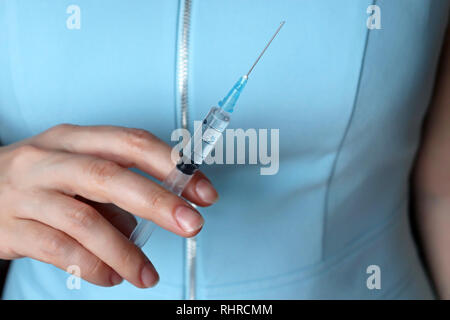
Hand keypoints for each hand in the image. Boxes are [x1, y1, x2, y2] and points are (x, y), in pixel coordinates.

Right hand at [0, 124, 217, 287]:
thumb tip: (156, 213)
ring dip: (125, 251)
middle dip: (157, 202)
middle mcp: (50, 160)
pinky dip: (92, 267)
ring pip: (84, 221)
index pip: (131, 143)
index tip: (203, 191)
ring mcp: (28, 193)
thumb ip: (116, 188)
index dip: (171, 166)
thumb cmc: (40, 179)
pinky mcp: (11, 228)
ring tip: (148, 274)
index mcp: (75, 138)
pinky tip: (112, 277)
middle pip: (110, 177)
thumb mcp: (76, 167)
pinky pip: (58, 250)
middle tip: (192, 225)